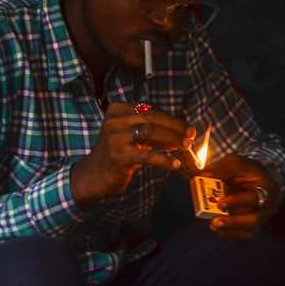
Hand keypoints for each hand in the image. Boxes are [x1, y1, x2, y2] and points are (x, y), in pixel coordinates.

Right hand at [70, 102, 195, 208]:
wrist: (93, 176)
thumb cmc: (116, 154)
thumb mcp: (129, 135)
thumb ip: (149, 129)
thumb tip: (181, 132)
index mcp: (117, 110)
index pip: (150, 110)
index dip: (171, 119)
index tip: (186, 128)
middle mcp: (115, 120)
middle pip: (152, 117)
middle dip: (175, 126)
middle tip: (191, 135)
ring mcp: (115, 138)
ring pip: (150, 132)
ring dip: (172, 139)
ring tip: (186, 147)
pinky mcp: (119, 156)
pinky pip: (147, 155)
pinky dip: (164, 159)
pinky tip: (175, 164)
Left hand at [201, 154, 280, 240]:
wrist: (250, 177)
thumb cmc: (244, 169)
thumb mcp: (234, 162)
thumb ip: (222, 169)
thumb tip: (205, 176)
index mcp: (268, 187)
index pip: (255, 197)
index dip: (238, 202)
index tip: (220, 204)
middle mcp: (268, 206)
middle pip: (256, 220)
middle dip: (235, 222)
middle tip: (215, 221)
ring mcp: (261, 218)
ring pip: (250, 232)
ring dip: (230, 230)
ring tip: (213, 225)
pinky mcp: (252, 226)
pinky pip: (243, 234)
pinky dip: (229, 233)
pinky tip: (216, 228)